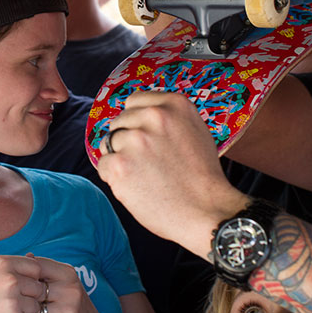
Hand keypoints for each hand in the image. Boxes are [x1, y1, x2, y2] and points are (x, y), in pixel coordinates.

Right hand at [0, 255, 46, 312]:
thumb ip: (9, 267)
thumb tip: (34, 256)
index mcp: (0, 263)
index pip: (36, 268)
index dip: (31, 281)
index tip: (18, 290)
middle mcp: (8, 278)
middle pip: (39, 288)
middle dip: (30, 299)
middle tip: (9, 307)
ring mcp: (12, 300)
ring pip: (37, 307)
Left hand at [28, 256, 110, 312]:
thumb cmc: (71, 303)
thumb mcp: (63, 281)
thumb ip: (45, 268)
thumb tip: (27, 255)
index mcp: (69, 273)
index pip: (36, 266)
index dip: (24, 276)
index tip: (24, 284)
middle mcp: (71, 289)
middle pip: (32, 289)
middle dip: (25, 297)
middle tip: (26, 303)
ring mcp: (69, 310)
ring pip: (32, 308)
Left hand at [97, 90, 247, 253]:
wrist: (208, 212)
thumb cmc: (202, 176)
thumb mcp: (194, 131)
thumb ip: (167, 117)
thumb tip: (136, 114)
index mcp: (174, 104)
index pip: (134, 101)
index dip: (136, 122)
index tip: (147, 138)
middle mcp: (154, 116)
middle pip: (119, 123)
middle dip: (127, 142)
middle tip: (150, 164)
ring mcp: (136, 140)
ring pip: (108, 144)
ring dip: (120, 160)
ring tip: (146, 177)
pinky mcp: (121, 165)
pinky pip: (103, 166)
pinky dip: (114, 179)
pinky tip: (137, 187)